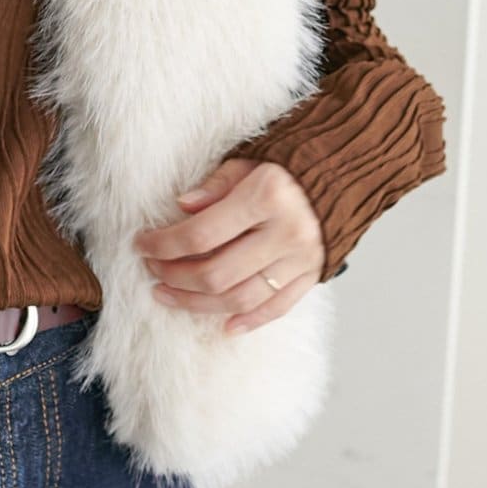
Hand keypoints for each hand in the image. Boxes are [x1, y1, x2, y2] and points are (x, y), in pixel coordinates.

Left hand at [132, 155, 326, 333]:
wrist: (344, 170)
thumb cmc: (288, 164)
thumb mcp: (247, 161)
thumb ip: (214, 186)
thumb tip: (181, 208)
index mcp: (266, 197)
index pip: (201, 233)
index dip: (165, 244)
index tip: (142, 245)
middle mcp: (286, 233)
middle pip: (217, 273)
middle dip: (175, 276)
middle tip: (152, 270)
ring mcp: (301, 259)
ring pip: (241, 298)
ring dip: (198, 304)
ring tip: (169, 295)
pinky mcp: (312, 275)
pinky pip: (277, 308)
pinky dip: (249, 321)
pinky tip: (223, 326)